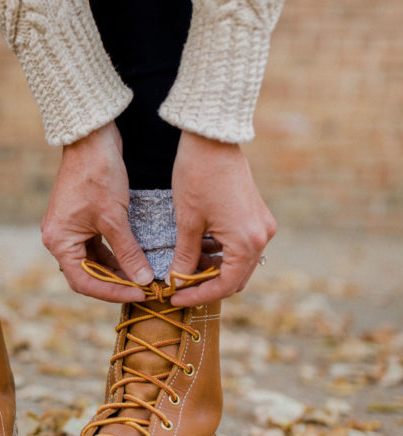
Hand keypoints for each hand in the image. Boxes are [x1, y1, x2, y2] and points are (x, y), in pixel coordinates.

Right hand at [41, 122, 152, 302]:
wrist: (92, 138)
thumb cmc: (97, 175)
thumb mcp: (115, 218)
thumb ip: (128, 252)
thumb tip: (143, 280)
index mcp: (59, 241)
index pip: (84, 281)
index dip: (112, 292)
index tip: (139, 294)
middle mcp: (58, 238)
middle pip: (87, 274)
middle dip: (114, 283)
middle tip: (143, 289)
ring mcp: (69, 228)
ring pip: (93, 261)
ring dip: (116, 270)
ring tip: (142, 278)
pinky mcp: (80, 219)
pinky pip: (97, 246)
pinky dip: (114, 254)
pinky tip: (134, 260)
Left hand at [168, 131, 276, 306]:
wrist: (213, 138)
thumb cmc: (197, 176)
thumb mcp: (187, 221)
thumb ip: (185, 256)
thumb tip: (176, 281)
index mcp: (247, 242)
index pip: (224, 285)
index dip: (197, 296)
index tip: (174, 297)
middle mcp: (261, 237)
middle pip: (235, 278)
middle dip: (206, 285)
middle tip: (178, 287)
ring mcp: (262, 226)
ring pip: (238, 263)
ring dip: (213, 270)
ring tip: (183, 269)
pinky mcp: (257, 216)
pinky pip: (240, 246)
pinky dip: (221, 253)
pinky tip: (197, 250)